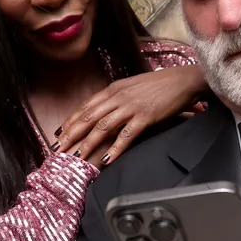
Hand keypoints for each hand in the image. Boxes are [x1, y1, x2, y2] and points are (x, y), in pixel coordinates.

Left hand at [54, 65, 206, 165]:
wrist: (183, 80)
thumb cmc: (159, 85)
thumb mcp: (133, 87)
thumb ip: (117, 98)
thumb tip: (104, 112)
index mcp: (113, 89)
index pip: (86, 107)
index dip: (70, 121)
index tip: (58, 135)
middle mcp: (118, 97)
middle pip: (88, 118)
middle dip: (70, 135)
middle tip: (57, 150)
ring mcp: (131, 107)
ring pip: (102, 127)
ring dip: (87, 144)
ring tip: (76, 157)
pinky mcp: (145, 117)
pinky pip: (126, 135)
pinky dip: (115, 149)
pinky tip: (106, 160)